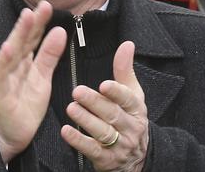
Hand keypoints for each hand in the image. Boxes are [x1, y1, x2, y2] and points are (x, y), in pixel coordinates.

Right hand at [0, 1, 66, 163]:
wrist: (13, 134)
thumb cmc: (26, 104)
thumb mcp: (43, 77)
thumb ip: (49, 54)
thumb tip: (59, 30)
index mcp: (23, 61)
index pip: (32, 38)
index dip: (39, 23)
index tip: (48, 6)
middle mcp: (11, 66)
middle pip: (22, 41)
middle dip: (30, 24)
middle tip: (40, 7)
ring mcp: (4, 79)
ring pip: (11, 54)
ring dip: (18, 35)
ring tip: (26, 18)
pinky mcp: (0, 94)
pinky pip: (1, 76)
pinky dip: (3, 62)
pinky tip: (8, 48)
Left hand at [61, 41, 147, 171]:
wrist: (137, 159)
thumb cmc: (130, 119)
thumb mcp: (133, 95)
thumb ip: (125, 70)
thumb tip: (127, 44)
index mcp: (136, 109)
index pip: (128, 100)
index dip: (117, 92)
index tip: (104, 84)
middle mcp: (130, 127)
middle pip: (112, 114)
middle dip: (95, 103)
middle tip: (77, 92)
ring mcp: (119, 145)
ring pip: (102, 132)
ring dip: (86, 120)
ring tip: (71, 108)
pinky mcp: (106, 159)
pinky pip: (92, 150)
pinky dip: (78, 141)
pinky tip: (66, 131)